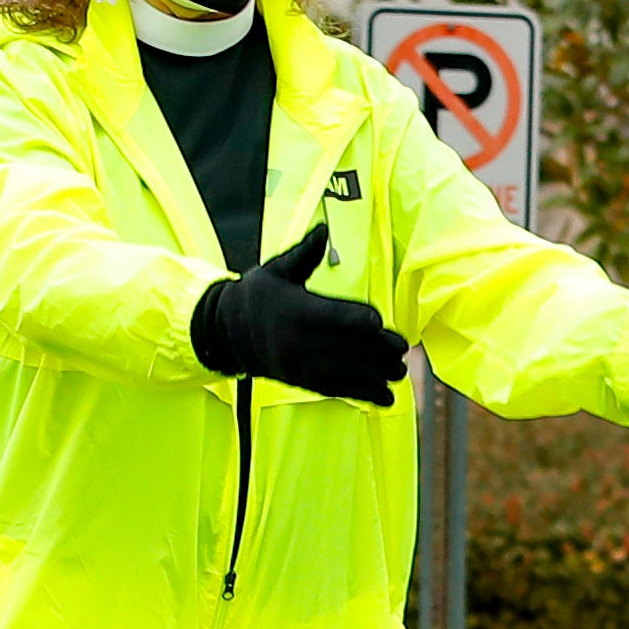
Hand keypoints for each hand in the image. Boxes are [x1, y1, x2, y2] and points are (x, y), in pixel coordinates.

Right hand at [188, 222, 408, 404]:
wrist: (226, 334)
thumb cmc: (257, 296)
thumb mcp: (276, 270)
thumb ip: (304, 253)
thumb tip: (323, 229)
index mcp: (296, 311)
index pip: (338, 319)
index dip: (364, 322)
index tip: (379, 323)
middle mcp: (299, 342)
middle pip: (349, 348)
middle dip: (379, 351)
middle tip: (402, 348)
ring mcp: (301, 366)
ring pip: (347, 374)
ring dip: (377, 376)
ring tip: (399, 373)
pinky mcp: (302, 382)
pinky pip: (337, 390)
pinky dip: (363, 395)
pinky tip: (386, 398)